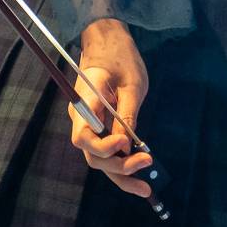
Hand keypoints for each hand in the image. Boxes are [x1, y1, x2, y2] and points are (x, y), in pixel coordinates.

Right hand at [67, 18, 151, 197]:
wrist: (108, 39)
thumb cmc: (120, 56)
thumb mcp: (132, 83)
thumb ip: (128, 114)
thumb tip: (129, 145)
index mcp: (84, 102)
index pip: (83, 136)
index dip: (102, 147)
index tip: (125, 144)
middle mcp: (81, 116)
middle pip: (92, 153)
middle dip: (118, 166)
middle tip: (146, 165)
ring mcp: (88, 122)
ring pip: (98, 157)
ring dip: (120, 172)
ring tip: (145, 187)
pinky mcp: (98, 125)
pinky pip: (105, 149)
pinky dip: (120, 163)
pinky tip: (138, 174)